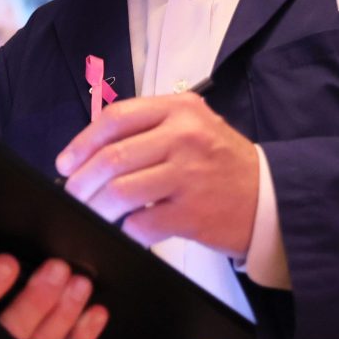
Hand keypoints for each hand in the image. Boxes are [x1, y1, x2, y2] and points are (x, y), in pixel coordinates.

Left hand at [57, 91, 259, 255]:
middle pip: (112, 157)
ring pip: (120, 191)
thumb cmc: (224, 164)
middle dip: (81, 181)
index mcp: (179, 109)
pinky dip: (127, 229)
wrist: (272, 199)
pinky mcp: (193, 213)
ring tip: (92, 213)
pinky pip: (142, 223)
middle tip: (73, 194)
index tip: (66, 163)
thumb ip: (149, 129)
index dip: (82, 142)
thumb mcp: (194, 127)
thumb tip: (92, 153)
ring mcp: (189, 175)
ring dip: (97, 207)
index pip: (116, 118)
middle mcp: (184, 136)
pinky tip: (128, 229)